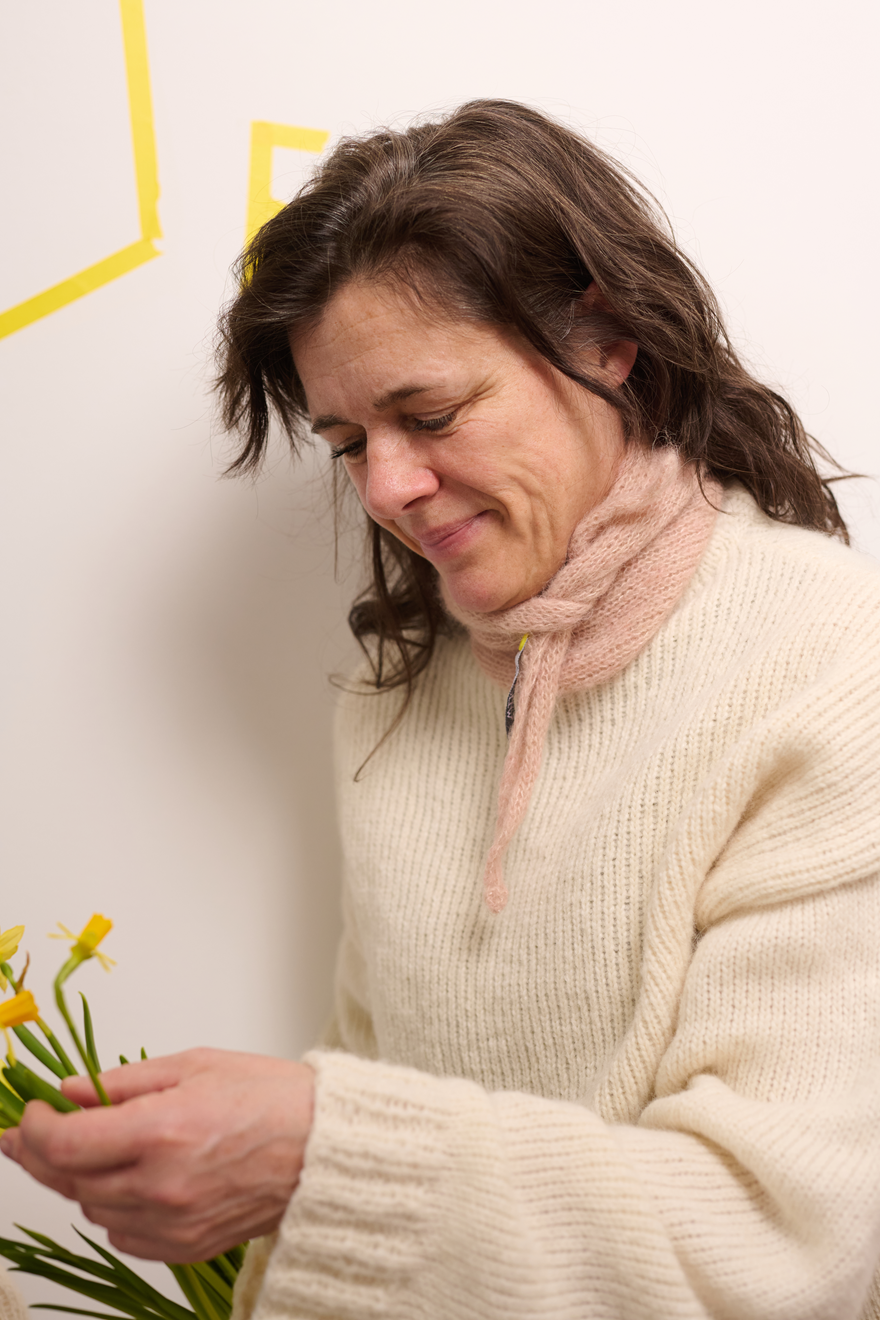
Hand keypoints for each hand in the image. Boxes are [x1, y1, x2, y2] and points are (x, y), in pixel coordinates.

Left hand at [0, 1048, 314, 1261]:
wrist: (327, 1149)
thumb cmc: (273, 1097)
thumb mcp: (196, 1065)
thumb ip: (126, 1081)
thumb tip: (72, 1090)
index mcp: (163, 1129)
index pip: (66, 1142)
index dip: (35, 1127)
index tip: (34, 1110)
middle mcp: (162, 1183)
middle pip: (69, 1179)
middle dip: (41, 1153)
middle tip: (29, 1133)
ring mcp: (173, 1223)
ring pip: (92, 1209)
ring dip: (80, 1179)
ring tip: (89, 1150)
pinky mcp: (186, 1248)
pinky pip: (123, 1235)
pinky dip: (113, 1209)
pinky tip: (125, 1182)